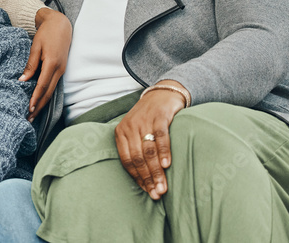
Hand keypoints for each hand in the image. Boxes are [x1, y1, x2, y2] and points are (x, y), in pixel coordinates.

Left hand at [20, 8, 71, 119]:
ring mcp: (62, 70)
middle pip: (48, 92)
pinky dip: (46, 94)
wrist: (61, 24)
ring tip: (33, 113)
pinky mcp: (61, 69)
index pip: (42, 86)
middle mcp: (59, 69)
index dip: (36, 98)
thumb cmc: (46, 33)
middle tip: (29, 118)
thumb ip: (30, 64)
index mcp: (52, 63)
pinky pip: (53, 85)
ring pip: (52, 90)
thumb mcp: (35, 47)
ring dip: (43, 102)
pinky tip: (40, 101)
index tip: (29, 109)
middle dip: (39, 106)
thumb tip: (22, 80)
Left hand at [113, 80, 186, 199]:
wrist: (162, 94)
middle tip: (157, 194)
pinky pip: (160, 136)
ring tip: (163, 186)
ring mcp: (144, 121)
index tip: (147, 191)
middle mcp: (130, 126)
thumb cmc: (149, 119)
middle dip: (148, 178)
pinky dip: (164, 151)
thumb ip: (136, 150)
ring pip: (148, 150)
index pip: (126, 160)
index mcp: (121, 132)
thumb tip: (143, 179)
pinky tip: (167, 165)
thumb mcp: (136, 132)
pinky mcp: (159, 116)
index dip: (137, 177)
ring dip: (156, 171)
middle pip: (138, 158)